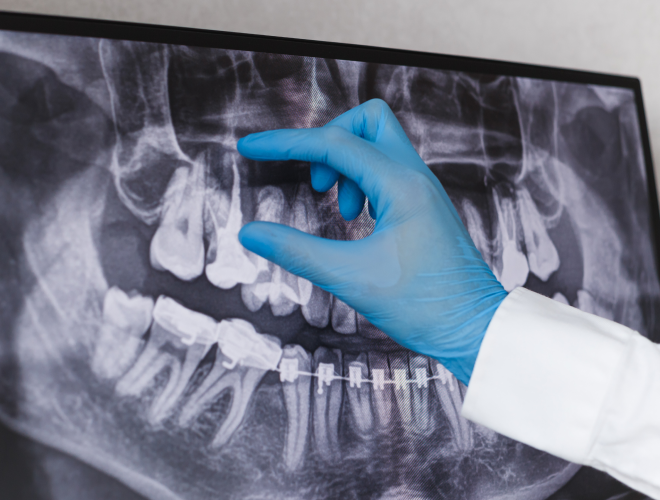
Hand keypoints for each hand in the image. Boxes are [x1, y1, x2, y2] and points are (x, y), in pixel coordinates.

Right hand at [237, 99, 506, 384]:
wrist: (476, 330)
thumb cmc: (426, 306)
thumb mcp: (351, 278)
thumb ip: (296, 251)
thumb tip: (251, 233)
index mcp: (401, 186)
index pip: (333, 144)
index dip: (285, 143)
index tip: (250, 148)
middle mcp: (416, 178)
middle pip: (367, 122)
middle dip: (329, 141)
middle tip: (316, 183)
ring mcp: (423, 191)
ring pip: (380, 145)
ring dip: (347, 166)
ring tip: (342, 211)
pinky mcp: (424, 208)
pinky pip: (389, 172)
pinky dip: (363, 183)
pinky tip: (358, 218)